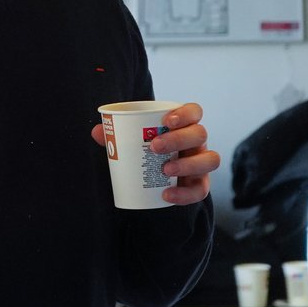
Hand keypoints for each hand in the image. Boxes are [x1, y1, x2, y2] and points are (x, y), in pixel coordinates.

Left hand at [90, 102, 217, 205]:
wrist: (155, 178)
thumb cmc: (145, 151)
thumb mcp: (132, 141)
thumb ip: (116, 135)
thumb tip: (96, 131)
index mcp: (184, 125)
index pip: (195, 111)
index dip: (185, 113)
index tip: (166, 121)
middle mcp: (197, 142)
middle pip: (200, 133)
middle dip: (179, 138)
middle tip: (154, 146)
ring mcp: (201, 163)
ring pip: (210, 160)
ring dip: (188, 164)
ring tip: (164, 169)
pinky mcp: (200, 184)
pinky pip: (201, 190)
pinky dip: (184, 194)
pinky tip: (166, 195)